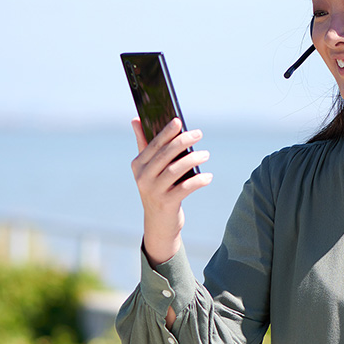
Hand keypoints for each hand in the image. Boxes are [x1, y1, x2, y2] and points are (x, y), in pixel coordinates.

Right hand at [130, 117, 211, 263]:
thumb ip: (143, 143)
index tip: (179, 121)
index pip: (153, 144)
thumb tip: (136, 119)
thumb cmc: (156, 189)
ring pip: (175, 170)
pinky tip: (208, 176)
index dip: (166, 132)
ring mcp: (153, 191)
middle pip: (165, 155)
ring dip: (193, 159)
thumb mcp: (147, 168)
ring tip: (206, 154)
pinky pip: (185, 188)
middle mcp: (142, 177)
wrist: (158, 223)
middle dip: (182, 141)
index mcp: (138, 165)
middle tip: (198, 134)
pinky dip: (198, 181)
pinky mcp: (166, 203)